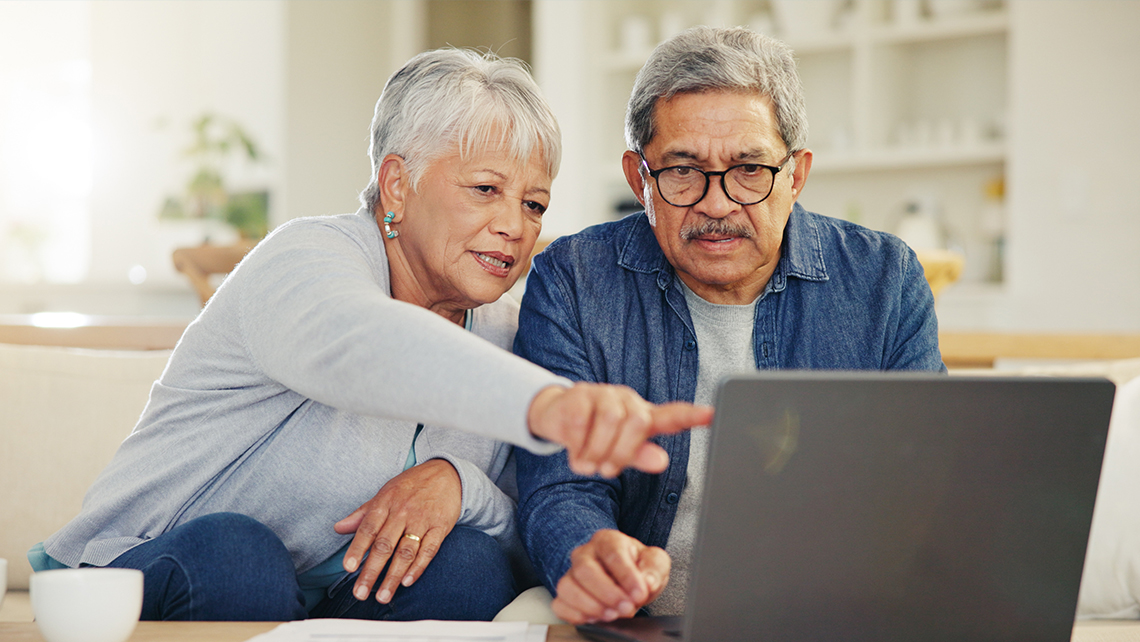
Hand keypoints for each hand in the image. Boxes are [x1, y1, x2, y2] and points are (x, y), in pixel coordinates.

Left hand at [334, 458, 461, 603]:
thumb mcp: (385, 493)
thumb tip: (338, 528)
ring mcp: (422, 520)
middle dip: (371, 571)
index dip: (357, 549)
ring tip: (382, 596)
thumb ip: (362, 514)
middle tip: (360, 592)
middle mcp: (403, 512)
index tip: (348, 568)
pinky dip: (418, 567)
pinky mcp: (440, 527)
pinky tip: (407, 581)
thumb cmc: (411, 486)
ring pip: (406, 552)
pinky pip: (429, 550)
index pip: (367, 528)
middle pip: (385, 545)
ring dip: (393, 576)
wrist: (446, 473)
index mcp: (385, 503)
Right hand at [528, 383, 713, 476]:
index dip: (692, 415)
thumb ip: (640, 455)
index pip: (673, 414)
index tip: (712, 414)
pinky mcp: (579, 394)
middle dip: (622, 452)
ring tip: (588, 464)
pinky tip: (575, 452)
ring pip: (611, 420)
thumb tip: (662, 460)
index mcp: (643, 415)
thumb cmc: (596, 436)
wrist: (556, 417)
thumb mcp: (619, 451)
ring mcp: (603, 394)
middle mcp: (627, 400)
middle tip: (606, 469)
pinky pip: (582, 421)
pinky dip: (578, 444)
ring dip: (597, 450)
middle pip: (638, 422)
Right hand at [552, 529, 669, 623]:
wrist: (626, 580)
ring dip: (590, 606)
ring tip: (612, 615)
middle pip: (585, 570)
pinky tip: (594, 619)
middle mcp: (585, 553)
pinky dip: (575, 615)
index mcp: (608, 540)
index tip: (640, 594)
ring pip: (567, 587)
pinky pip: (559, 604)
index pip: (612, 553)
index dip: (626, 575)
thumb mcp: (655, 563)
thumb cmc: (638, 568)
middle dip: (607, 593)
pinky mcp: (565, 594)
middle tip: (626, 608)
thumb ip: (654, 569)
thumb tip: (647, 582)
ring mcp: (572, 574)